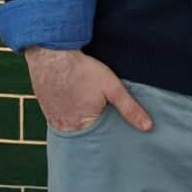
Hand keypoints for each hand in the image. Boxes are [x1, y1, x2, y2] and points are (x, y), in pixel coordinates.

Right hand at [24, 46, 152, 132]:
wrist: (52, 54)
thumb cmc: (83, 70)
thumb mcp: (112, 88)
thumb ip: (129, 108)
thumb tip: (148, 127)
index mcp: (82, 127)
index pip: (97, 137)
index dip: (105, 130)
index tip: (110, 124)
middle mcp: (64, 127)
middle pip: (82, 131)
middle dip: (91, 124)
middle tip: (96, 110)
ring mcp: (51, 117)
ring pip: (68, 122)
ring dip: (75, 116)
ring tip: (83, 103)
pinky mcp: (43, 106)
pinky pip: (56, 113)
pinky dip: (64, 108)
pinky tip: (71, 97)